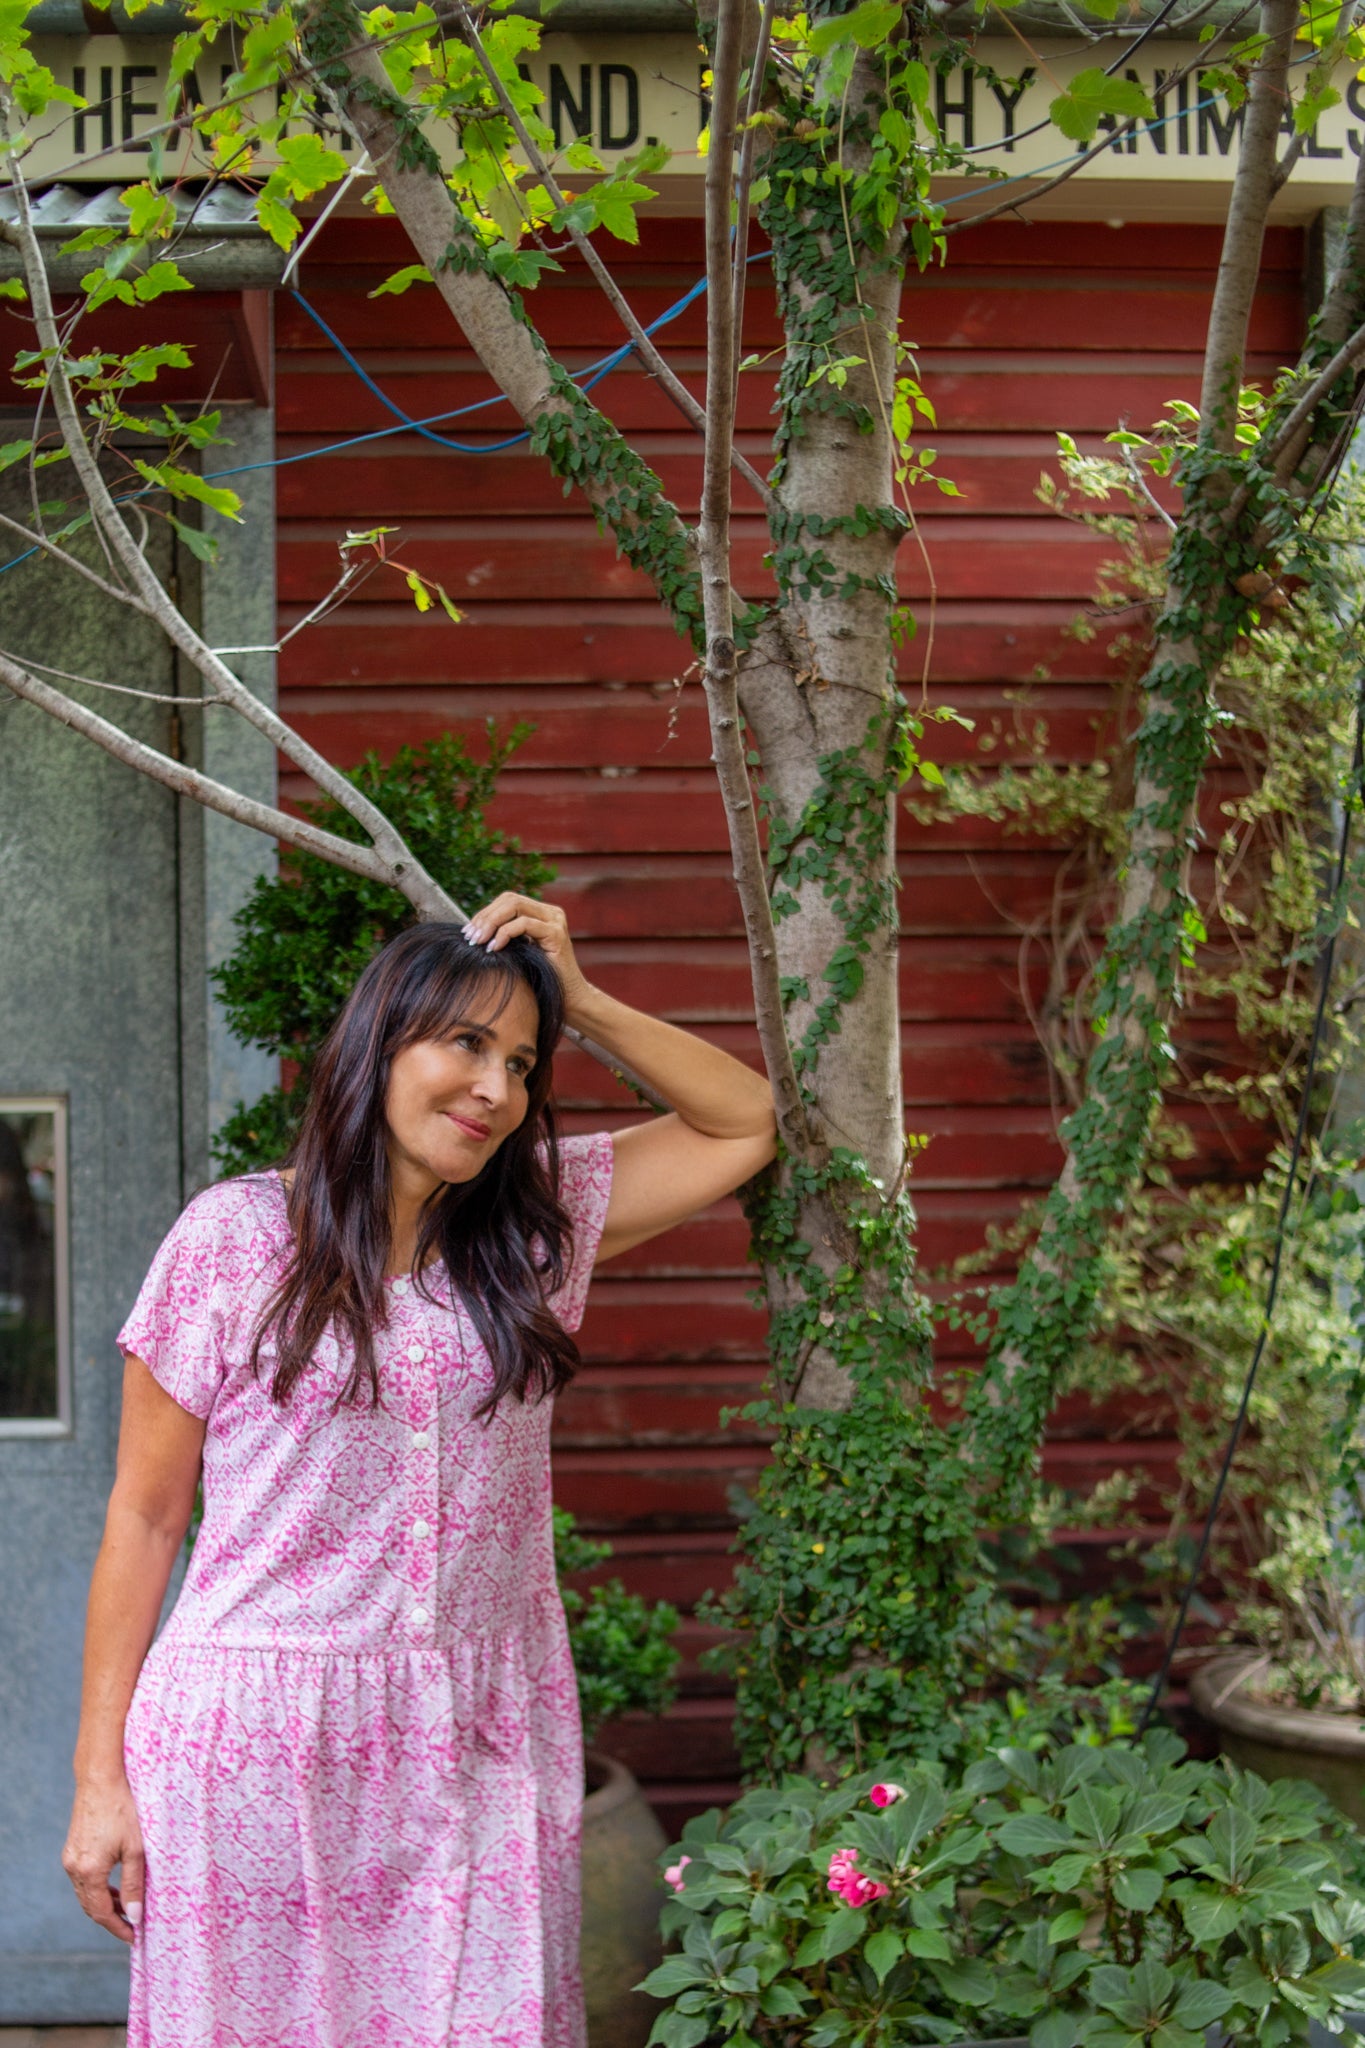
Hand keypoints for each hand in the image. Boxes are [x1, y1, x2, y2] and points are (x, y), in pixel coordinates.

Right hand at [63, 1776, 144, 1943]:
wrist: (101, 1779)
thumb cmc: (124, 1809)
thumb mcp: (135, 1849)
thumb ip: (134, 1885)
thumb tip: (134, 1916)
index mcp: (89, 1871)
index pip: (101, 1913)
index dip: (117, 1928)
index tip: (134, 1937)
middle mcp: (74, 1868)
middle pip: (91, 1907)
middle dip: (111, 1919)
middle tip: (132, 1926)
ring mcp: (70, 1859)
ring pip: (86, 1894)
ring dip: (105, 1904)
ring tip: (126, 1909)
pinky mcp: (72, 1850)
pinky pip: (83, 1880)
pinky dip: (98, 1889)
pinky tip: (114, 1887)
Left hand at [463, 895, 592, 1018]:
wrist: (568, 1000)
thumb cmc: (540, 980)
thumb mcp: (518, 953)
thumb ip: (504, 937)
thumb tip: (473, 931)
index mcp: (542, 914)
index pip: (507, 900)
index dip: (485, 912)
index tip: (468, 932)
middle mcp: (550, 912)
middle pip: (509, 899)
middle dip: (485, 916)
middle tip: (470, 936)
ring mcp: (555, 921)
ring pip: (515, 906)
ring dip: (491, 922)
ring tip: (478, 941)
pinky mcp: (557, 934)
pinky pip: (524, 923)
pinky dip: (504, 933)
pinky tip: (494, 948)